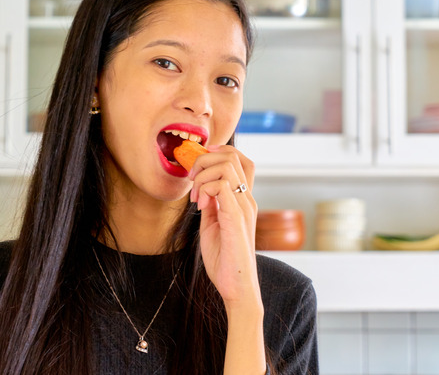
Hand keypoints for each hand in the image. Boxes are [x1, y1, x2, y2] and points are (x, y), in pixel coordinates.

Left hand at [188, 144, 260, 307]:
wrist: (236, 287)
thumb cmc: (225, 259)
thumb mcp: (212, 224)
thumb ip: (211, 205)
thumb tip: (202, 189)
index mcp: (243, 200)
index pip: (241, 159)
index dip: (219, 153)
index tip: (198, 166)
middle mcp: (247, 200)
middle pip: (233, 156)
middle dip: (204, 161)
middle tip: (191, 181)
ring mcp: (244, 208)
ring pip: (227, 166)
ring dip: (203, 175)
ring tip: (195, 197)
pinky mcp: (236, 219)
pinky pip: (223, 187)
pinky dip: (206, 190)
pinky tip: (200, 206)